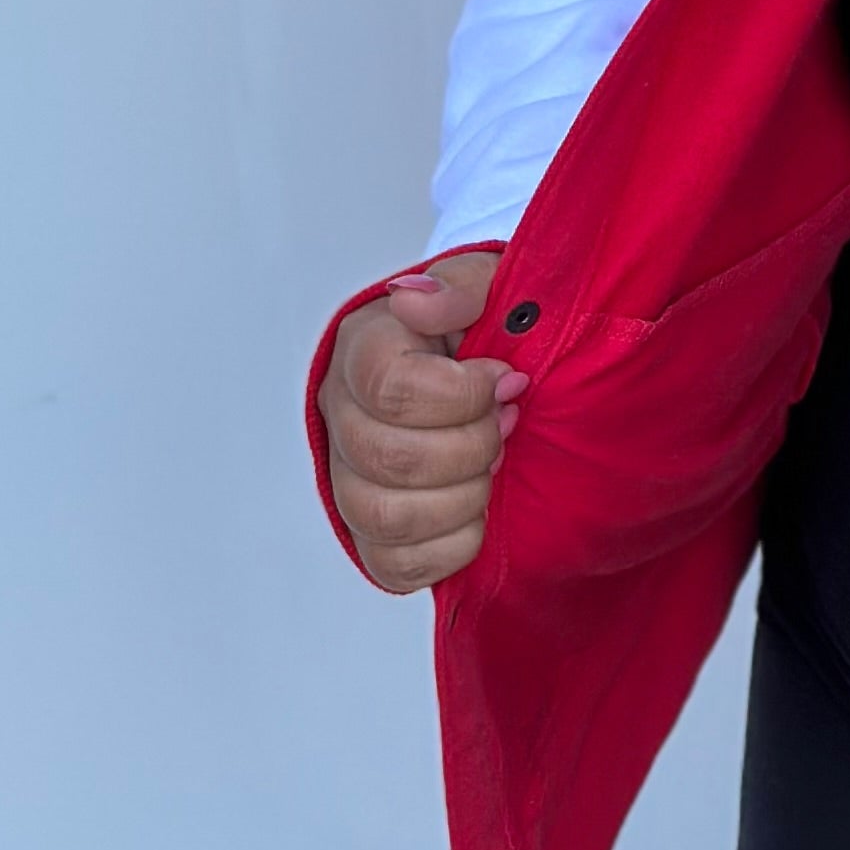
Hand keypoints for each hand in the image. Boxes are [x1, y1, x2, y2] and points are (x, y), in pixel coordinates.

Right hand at [319, 250, 523, 592]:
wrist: (490, 370)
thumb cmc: (486, 327)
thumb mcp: (490, 285)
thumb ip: (458, 285)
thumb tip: (415, 302)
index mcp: (364, 348)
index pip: (390, 387)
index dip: (462, 394)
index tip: (506, 380)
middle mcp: (341, 414)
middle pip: (389, 457)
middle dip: (472, 447)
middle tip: (508, 425)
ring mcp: (348, 476)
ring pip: (385, 516)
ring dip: (464, 498)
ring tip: (494, 467)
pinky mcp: (370, 532)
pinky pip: (396, 565)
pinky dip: (452, 546)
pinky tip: (479, 510)